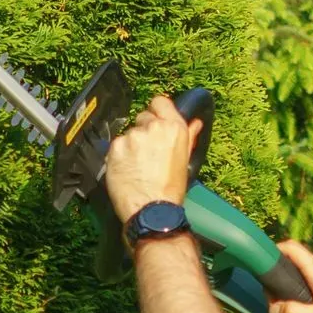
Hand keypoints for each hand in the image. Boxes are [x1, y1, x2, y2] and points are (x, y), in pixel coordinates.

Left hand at [106, 94, 202, 224]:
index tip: (155, 122)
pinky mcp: (116, 147)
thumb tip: (196, 123)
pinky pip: (116, 145)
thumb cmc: (171, 189)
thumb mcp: (184, 160)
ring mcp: (133, 136)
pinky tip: (127, 170)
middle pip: (142, 117)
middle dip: (144, 131)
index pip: (160, 102)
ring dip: (131, 145)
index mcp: (174, 128)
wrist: (151, 210)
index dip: (157, 111)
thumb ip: (188, 136)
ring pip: (129, 133)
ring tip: (137, 166)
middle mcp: (153, 127)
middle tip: (147, 153)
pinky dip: (119, 155)